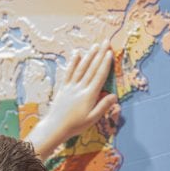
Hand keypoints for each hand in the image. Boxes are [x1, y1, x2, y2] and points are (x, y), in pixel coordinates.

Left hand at [27, 43, 118, 159]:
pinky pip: (69, 72)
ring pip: (81, 68)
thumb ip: (103, 106)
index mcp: (89, 95)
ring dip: (89, 56)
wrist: (55, 127)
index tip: (110, 53)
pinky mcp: (64, 87)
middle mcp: (80, 88)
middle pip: (92, 68)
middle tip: (106, 43)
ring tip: (95, 46)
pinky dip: (73, 62)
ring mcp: (71, 86)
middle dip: (100, 54)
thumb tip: (114, 95)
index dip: (105, 64)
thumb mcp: (92, 119)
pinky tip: (77, 54)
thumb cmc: (75, 125)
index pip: (99, 76)